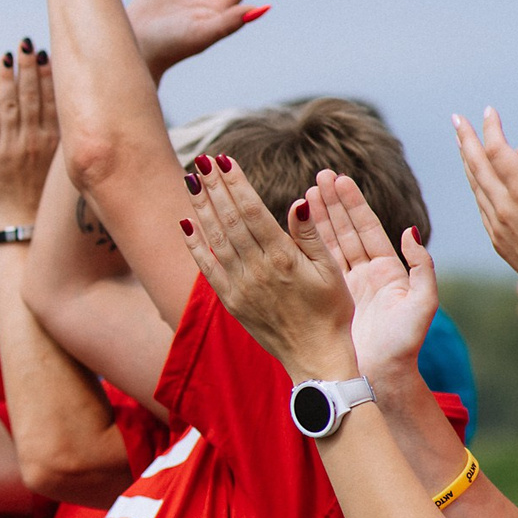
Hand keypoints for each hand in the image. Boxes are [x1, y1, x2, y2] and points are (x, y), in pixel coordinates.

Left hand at [0, 43, 61, 228]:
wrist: (23, 223)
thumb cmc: (43, 190)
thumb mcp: (59, 159)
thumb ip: (60, 130)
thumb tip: (70, 102)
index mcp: (53, 140)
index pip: (51, 100)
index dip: (48, 75)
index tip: (46, 51)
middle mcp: (34, 141)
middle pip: (31, 97)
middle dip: (28, 68)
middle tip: (25, 42)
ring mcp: (11, 149)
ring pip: (9, 108)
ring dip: (7, 81)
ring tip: (6, 56)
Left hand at [182, 155, 356, 380]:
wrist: (315, 357)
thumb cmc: (331, 312)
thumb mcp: (330, 270)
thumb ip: (310, 234)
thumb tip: (297, 200)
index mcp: (282, 258)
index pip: (251, 211)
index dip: (235, 183)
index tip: (224, 160)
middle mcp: (256, 270)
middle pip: (228, 220)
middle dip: (214, 187)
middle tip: (202, 160)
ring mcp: (239, 287)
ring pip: (214, 239)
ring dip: (201, 208)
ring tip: (191, 180)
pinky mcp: (230, 302)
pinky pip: (206, 268)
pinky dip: (195, 245)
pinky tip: (186, 224)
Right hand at [307, 172, 437, 384]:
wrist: (381, 378)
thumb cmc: (403, 345)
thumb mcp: (422, 304)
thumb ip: (422, 268)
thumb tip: (410, 231)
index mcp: (388, 271)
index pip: (367, 228)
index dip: (353, 204)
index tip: (340, 179)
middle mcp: (366, 274)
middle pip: (346, 230)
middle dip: (333, 203)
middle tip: (319, 177)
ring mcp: (345, 286)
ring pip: (328, 245)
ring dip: (316, 220)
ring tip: (303, 194)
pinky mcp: (329, 300)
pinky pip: (314, 268)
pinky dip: (303, 247)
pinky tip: (290, 230)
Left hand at [454, 111, 517, 308]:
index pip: (499, 152)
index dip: (491, 129)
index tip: (488, 110)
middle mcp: (503, 209)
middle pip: (477, 166)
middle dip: (467, 139)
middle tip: (457, 118)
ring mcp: (496, 225)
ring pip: (475, 186)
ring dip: (468, 161)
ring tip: (462, 143)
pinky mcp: (496, 239)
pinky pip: (481, 205)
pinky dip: (476, 185)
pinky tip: (476, 178)